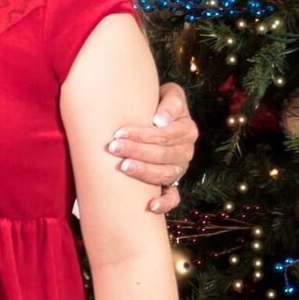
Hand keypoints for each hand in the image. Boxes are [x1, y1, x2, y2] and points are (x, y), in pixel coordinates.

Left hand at [109, 80, 198, 213]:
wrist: (153, 117)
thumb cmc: (155, 104)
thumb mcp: (168, 94)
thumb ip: (171, 101)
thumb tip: (161, 120)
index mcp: (187, 130)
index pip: (166, 134)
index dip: (143, 135)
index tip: (119, 132)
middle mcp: (186, 151)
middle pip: (163, 155)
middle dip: (136, 151)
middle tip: (112, 148)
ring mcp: (179, 169)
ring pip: (164, 175)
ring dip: (143, 172)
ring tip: (122, 166)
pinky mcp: (173, 184)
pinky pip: (174, 197)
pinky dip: (165, 203)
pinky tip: (150, 205)